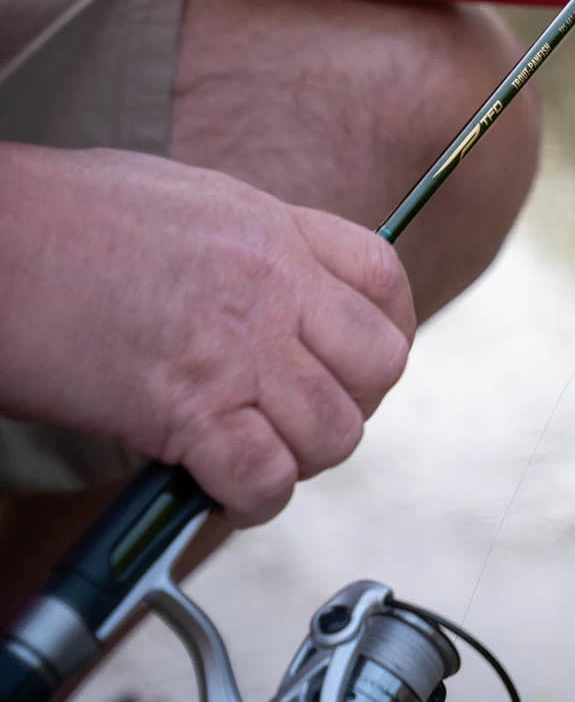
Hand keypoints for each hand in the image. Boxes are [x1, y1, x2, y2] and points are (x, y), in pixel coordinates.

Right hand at [0, 144, 415, 525]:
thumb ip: (250, 247)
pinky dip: (251, 499)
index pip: (385, 281)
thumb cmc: (61, 217)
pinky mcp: (185, 409)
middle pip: (380, 363)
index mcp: (275, 231)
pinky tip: (220, 488)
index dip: (386, 331)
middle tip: (302, 416)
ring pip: (335, 430)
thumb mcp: (189, 202)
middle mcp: (273, 287)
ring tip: (255, 453)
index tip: (359, 361)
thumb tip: (278, 292)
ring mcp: (236, 349)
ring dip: (302, 457)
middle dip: (354, 402)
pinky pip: (265, 477)